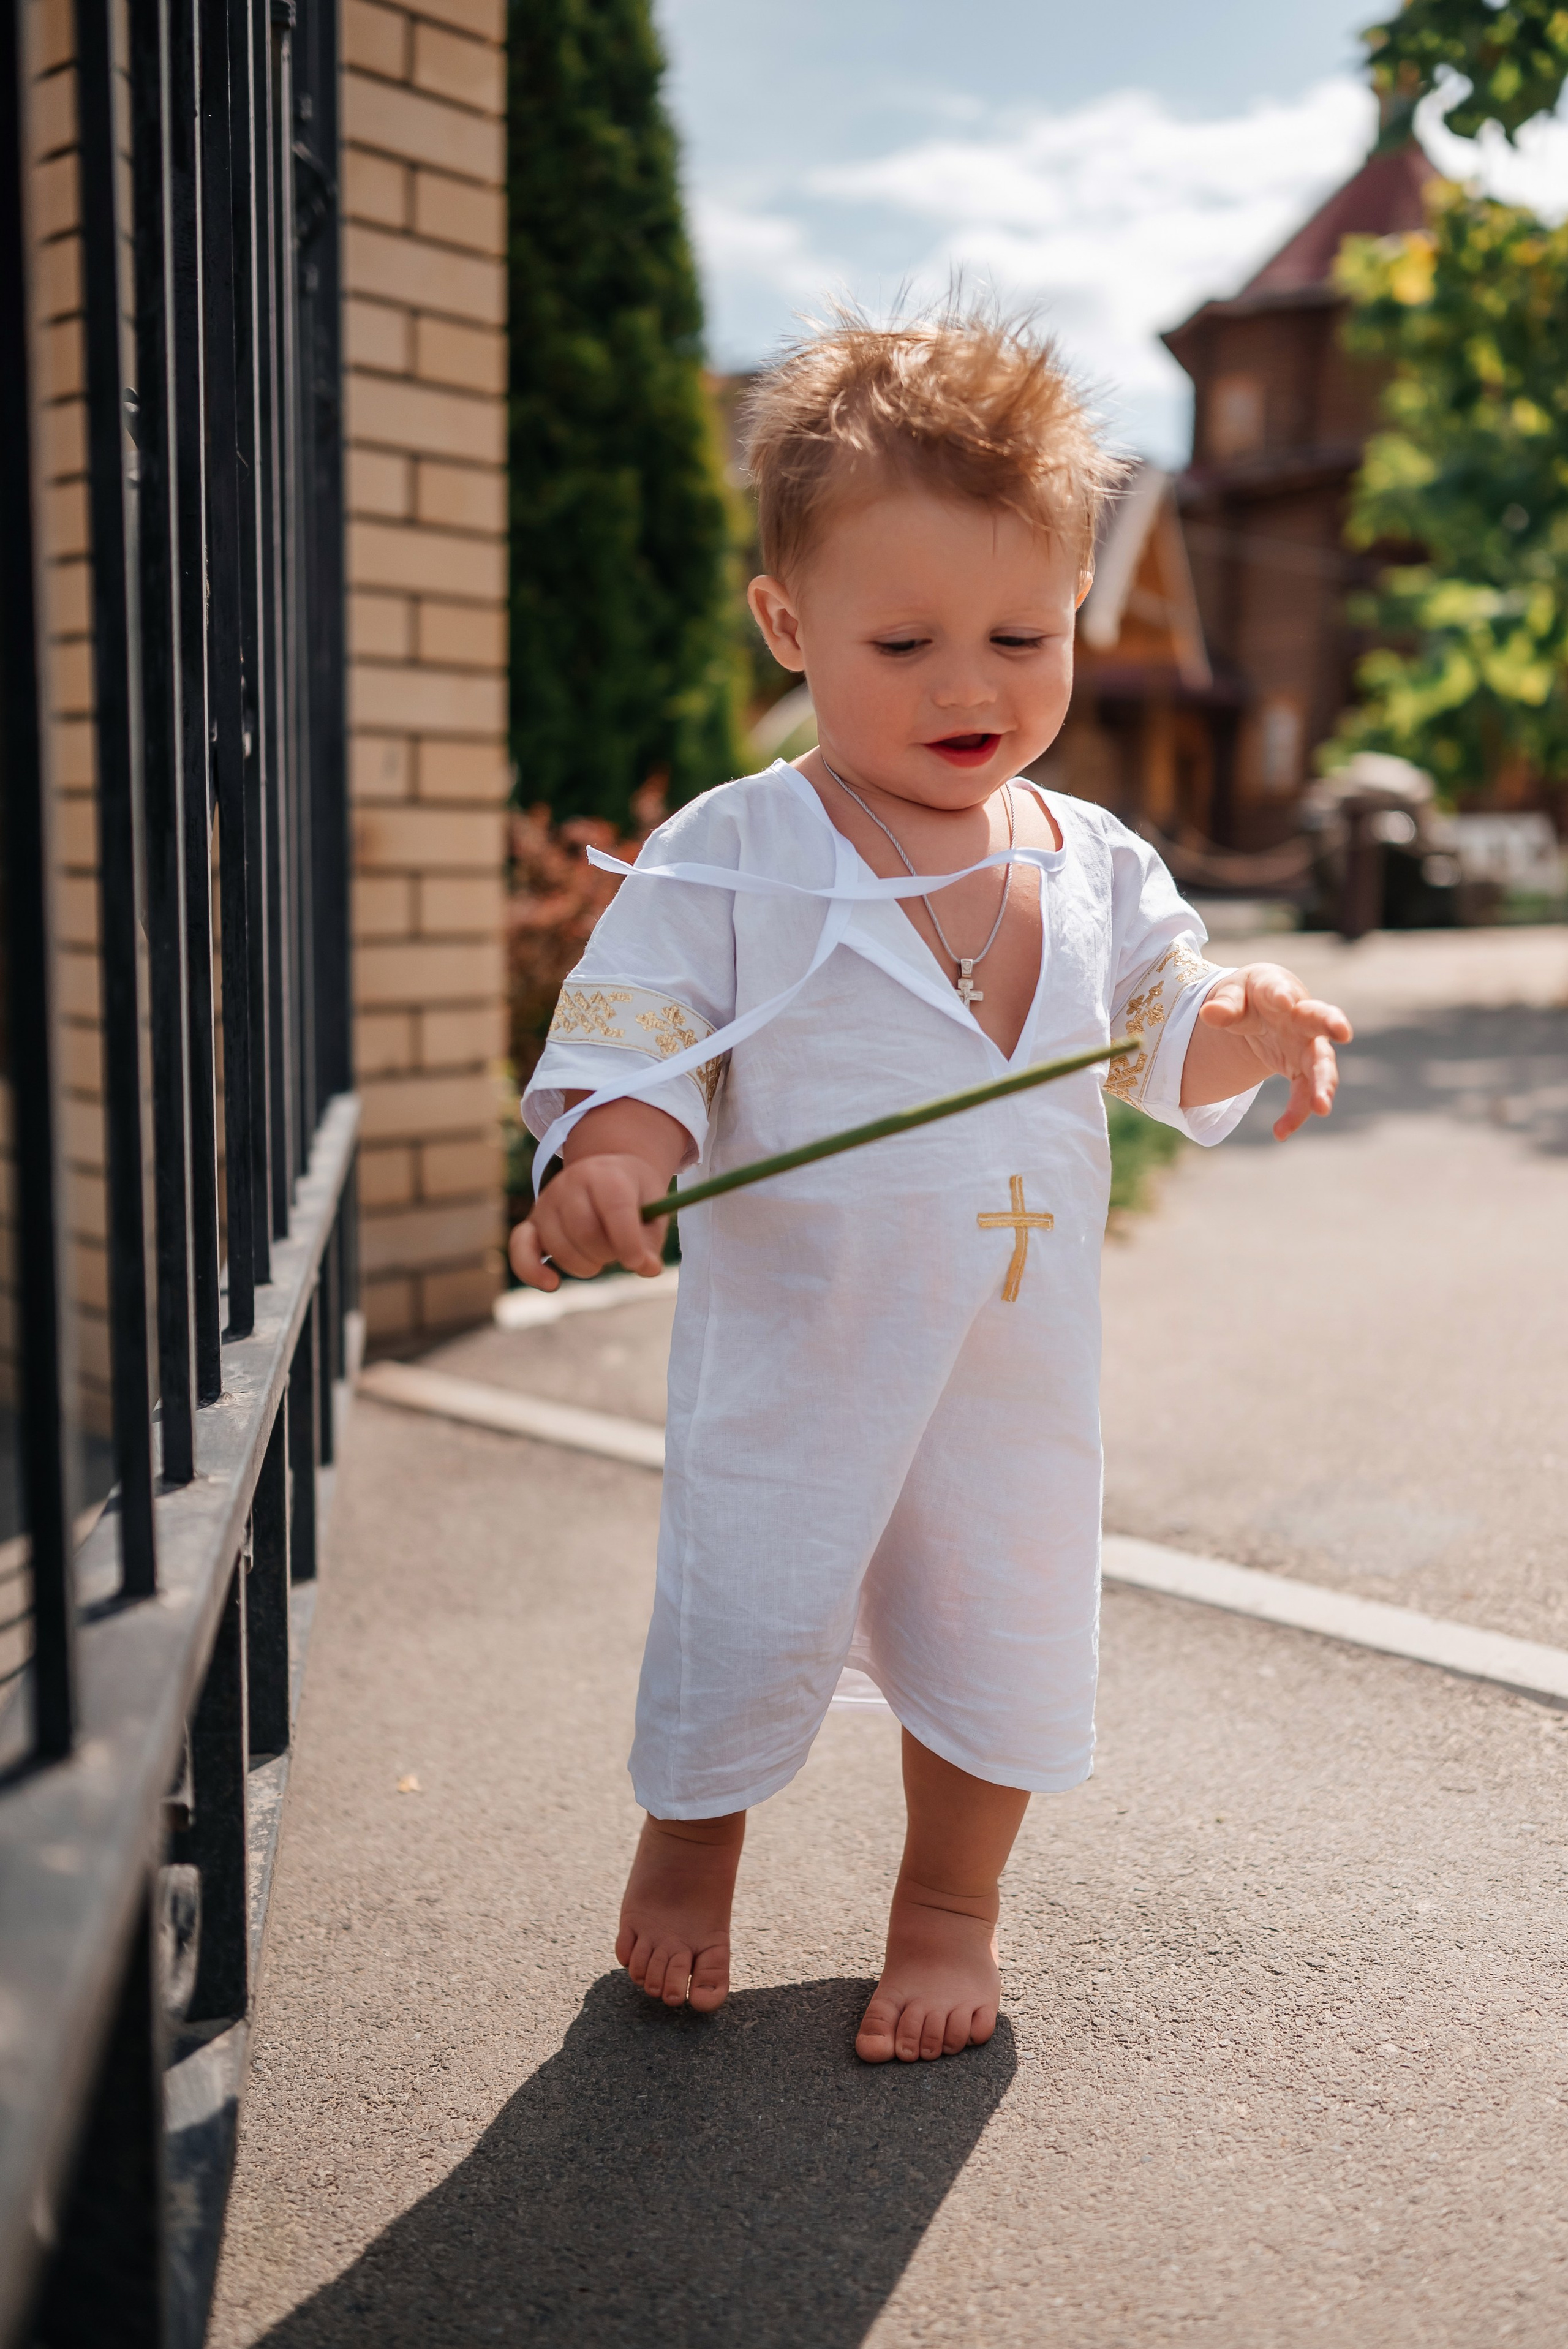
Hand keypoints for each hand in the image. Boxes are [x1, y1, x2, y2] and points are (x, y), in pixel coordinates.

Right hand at [508, 1153, 671, 1289]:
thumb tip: (647, 1269)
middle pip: (585, 1231)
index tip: (638, 1262)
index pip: (615, 1209)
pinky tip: (552, 1284)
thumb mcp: (653, 1211)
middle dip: (607, 1254)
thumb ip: (650, 1241)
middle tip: (619, 1251)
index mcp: (607, 1175)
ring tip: (600, 1255)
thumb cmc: (634, 1196)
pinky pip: (520, 1249)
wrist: (607, 1172)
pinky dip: (532, 1271)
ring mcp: (547, 1202)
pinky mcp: (531, 1222)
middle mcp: (571, 1183)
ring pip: (560, 1247)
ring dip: (585, 1265)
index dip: (628, 1242)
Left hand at [1193, 963, 1352, 1139]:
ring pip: (1321, 1063)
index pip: (1279, 991)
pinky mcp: (1304, 1069)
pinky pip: (1304, 1093)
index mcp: (1277, 990)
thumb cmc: (1249, 998)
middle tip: (1343, 1032)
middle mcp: (1301, 1017)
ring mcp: (1307, 1044)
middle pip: (1321, 1019)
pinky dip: (1296, 1113)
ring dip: (1323, 1085)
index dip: (1281, 994)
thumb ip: (1224, 1006)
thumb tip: (1208, 1013)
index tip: (1285, 1001)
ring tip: (1322, 1108)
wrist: (1267, 1009)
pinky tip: (1280, 1132)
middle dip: (1332, 1024)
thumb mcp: (1231, 997)